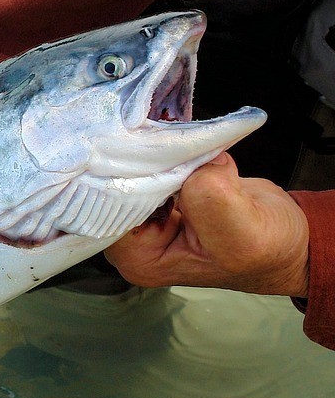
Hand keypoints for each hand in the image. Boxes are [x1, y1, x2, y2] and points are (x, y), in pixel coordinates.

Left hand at [104, 153, 309, 297]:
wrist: (288, 238)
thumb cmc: (266, 248)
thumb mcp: (239, 229)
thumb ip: (208, 198)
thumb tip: (192, 163)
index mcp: (140, 259)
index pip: (109, 211)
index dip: (124, 180)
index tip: (145, 153)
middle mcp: (135, 240)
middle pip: (116, 190)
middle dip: (140, 162)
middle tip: (161, 138)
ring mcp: (147, 216)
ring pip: (135, 173)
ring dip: (159, 153)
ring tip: (179, 143)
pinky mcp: (164, 193)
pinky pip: (155, 164)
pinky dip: (173, 151)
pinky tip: (190, 148)